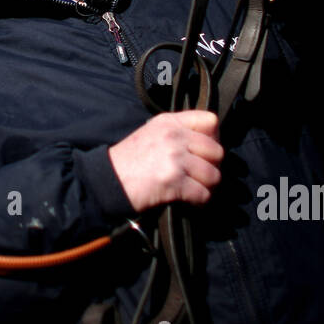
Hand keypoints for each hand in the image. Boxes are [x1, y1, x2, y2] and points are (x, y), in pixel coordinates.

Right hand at [107, 110, 223, 210]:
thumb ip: (177, 133)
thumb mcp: (151, 134)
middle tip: (201, 176)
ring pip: (213, 175)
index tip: (204, 152)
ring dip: (207, 187)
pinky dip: (200, 201)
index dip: (213, 139)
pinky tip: (190, 202)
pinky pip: (203, 194)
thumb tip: (207, 146)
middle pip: (217, 151)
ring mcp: (174, 159)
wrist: (107, 181)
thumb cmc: (128, 161)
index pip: (210, 121)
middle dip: (212, 167)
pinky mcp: (173, 182)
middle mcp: (174, 137)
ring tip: (195, 190)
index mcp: (169, 122)